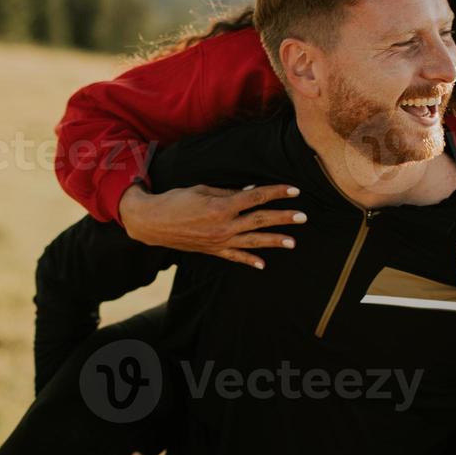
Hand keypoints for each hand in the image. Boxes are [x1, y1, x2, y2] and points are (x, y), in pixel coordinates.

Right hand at [118, 183, 306, 269]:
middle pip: (260, 220)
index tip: (294, 189)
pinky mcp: (213, 250)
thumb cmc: (176, 200)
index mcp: (222, 206)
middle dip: (283, 218)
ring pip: (253, 241)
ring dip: (274, 241)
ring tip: (293, 242)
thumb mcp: (202, 189)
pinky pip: (235, 257)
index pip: (256, 197)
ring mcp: (219, 241)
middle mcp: (224, 226)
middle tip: (303, 217)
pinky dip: (250, 261)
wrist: (152, 222)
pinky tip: (263, 265)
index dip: (276, 192)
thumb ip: (229, 192)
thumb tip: (251, 192)